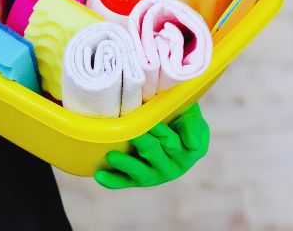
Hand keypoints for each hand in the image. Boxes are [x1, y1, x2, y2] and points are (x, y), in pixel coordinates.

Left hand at [94, 103, 209, 188]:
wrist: (164, 117)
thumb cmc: (178, 111)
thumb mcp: (189, 110)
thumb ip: (191, 121)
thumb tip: (191, 143)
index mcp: (192, 150)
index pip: (177, 145)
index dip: (165, 135)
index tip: (154, 125)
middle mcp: (175, 165)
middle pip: (158, 155)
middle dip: (145, 145)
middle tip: (133, 134)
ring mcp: (156, 174)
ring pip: (143, 173)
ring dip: (127, 165)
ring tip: (112, 156)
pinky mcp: (138, 178)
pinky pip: (125, 181)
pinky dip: (113, 180)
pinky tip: (99, 175)